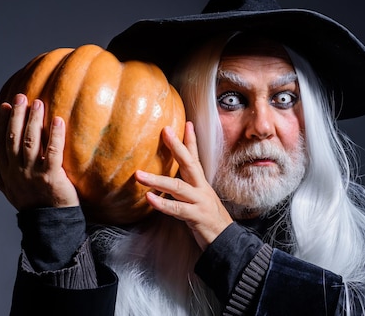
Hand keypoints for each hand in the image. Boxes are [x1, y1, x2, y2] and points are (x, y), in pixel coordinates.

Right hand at [0, 93, 78, 210]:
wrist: (51, 226)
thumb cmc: (35, 207)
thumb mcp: (11, 193)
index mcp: (6, 173)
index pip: (0, 142)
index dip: (2, 122)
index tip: (6, 105)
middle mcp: (17, 172)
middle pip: (13, 138)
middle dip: (17, 116)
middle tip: (22, 97)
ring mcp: (33, 175)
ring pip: (31, 142)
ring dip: (34, 121)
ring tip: (39, 104)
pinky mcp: (52, 177)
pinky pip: (53, 152)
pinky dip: (55, 135)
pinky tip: (58, 121)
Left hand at [135, 122, 232, 250]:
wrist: (226, 240)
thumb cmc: (209, 218)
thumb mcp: (200, 198)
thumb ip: (187, 187)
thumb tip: (169, 180)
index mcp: (201, 183)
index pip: (195, 157)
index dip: (190, 140)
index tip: (185, 122)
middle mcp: (201, 188)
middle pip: (189, 163)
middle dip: (178, 146)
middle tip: (165, 131)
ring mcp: (199, 201)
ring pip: (177, 187)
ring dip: (157, 179)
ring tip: (138, 175)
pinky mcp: (195, 216)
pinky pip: (177, 209)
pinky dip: (162, 203)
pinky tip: (149, 198)